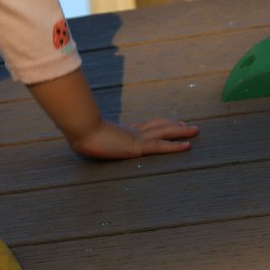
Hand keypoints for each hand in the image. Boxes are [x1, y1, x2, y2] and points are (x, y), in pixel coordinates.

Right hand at [69, 118, 198, 159]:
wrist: (79, 128)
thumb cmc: (78, 132)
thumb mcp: (82, 136)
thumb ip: (83, 136)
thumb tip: (74, 135)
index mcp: (119, 131)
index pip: (143, 127)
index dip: (158, 124)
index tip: (168, 123)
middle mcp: (131, 132)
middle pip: (158, 125)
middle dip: (174, 125)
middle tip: (189, 125)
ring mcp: (135, 138)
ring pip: (164, 132)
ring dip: (181, 131)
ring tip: (195, 130)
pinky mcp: (137, 146)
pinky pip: (160, 146)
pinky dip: (175, 146)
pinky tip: (188, 146)